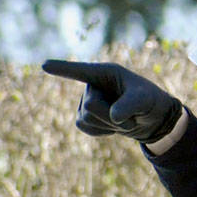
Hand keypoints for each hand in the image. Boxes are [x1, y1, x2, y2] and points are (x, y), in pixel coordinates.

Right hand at [42, 59, 181, 142]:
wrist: (152, 120)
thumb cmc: (150, 102)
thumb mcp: (145, 100)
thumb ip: (130, 105)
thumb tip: (113, 116)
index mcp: (106, 72)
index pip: (80, 71)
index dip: (62, 68)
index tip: (45, 65)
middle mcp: (92, 85)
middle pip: (91, 106)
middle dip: (111, 117)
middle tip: (130, 115)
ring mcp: (86, 101)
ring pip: (87, 119)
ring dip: (110, 125)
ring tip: (123, 119)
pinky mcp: (85, 117)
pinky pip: (85, 128)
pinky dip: (102, 131)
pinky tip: (113, 126)